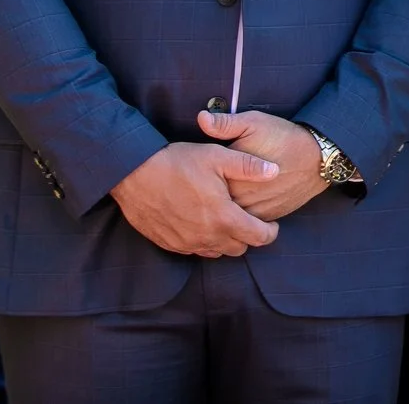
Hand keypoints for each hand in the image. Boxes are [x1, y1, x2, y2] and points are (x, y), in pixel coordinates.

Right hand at [109, 141, 281, 256]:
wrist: (133, 174)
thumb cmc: (177, 163)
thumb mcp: (217, 156)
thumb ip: (249, 166)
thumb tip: (274, 171)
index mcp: (224, 217)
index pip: (259, 237)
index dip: (270, 232)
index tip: (272, 224)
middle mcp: (207, 237)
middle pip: (239, 248)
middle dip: (248, 236)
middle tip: (248, 219)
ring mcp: (187, 243)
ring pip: (217, 252)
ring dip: (226, 240)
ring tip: (225, 220)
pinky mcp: (170, 244)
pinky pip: (195, 250)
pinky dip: (204, 241)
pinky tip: (202, 222)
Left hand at [200, 108, 331, 221]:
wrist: (317, 157)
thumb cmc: (283, 137)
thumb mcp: (254, 123)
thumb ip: (225, 124)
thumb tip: (201, 118)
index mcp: (233, 175)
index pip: (205, 183)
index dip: (201, 177)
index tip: (198, 171)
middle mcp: (241, 197)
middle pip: (215, 202)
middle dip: (210, 195)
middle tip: (205, 186)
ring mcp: (255, 210)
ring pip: (230, 216)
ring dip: (224, 208)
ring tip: (221, 195)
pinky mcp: (267, 217)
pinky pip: (247, 222)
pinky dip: (240, 216)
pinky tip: (240, 203)